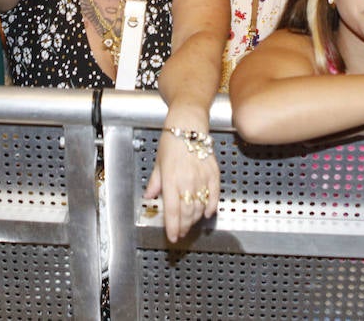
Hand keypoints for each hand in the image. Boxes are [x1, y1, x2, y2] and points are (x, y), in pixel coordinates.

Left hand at [145, 127, 219, 243]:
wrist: (188, 125)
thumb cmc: (172, 142)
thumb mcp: (158, 163)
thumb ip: (155, 183)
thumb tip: (149, 197)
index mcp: (171, 179)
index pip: (172, 210)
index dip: (173, 227)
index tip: (174, 236)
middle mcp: (187, 181)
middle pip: (187, 212)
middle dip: (184, 225)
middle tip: (182, 232)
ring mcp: (202, 178)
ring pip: (200, 206)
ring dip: (195, 218)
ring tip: (190, 223)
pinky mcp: (214, 173)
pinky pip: (214, 195)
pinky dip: (211, 206)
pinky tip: (207, 213)